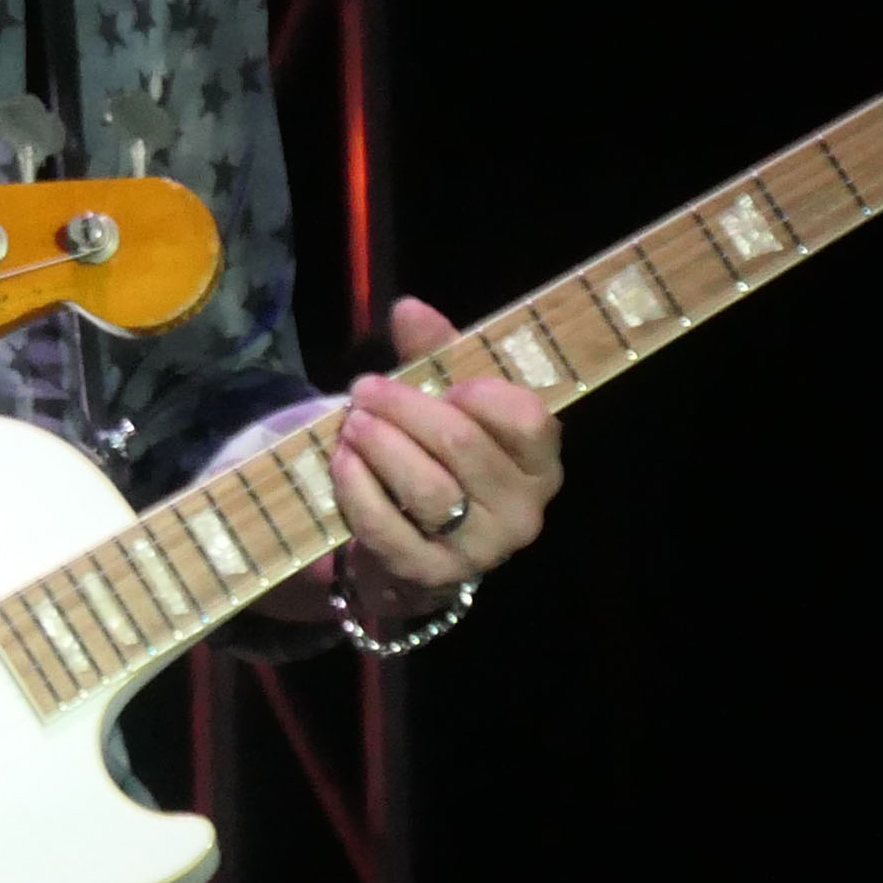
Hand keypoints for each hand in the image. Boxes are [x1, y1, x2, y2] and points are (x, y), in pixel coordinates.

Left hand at [326, 294, 564, 625]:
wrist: (417, 535)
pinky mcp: (430, 574)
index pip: (527, 420)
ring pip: (426, 489)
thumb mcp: (447, 398)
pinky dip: (358, 490)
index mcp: (539, 462)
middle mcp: (522, 511)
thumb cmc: (443, 454)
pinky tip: (342, 460)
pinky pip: (389, 529)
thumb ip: (435, 353)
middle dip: (404, 409)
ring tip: (351, 422)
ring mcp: (479, 550)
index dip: (480, 393)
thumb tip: (409, 309)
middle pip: (462, 446)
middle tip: (365, 388)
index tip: (446, 381)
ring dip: (379, 446)